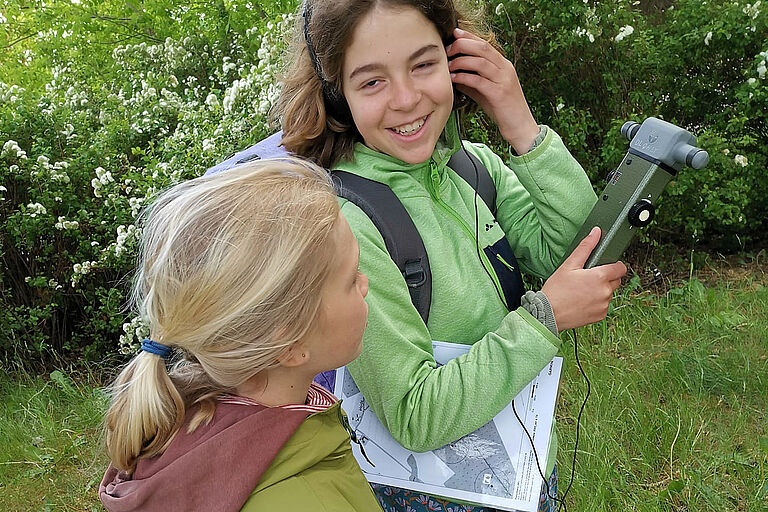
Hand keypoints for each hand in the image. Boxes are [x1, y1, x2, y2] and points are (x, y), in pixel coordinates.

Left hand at [445, 28, 538, 153]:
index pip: (485, 44)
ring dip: (461, 61)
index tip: (455, 33)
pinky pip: (479, 80)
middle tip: (448, 49)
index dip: (469, 37)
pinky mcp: (499, 94)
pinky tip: (454, 78)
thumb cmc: (503, 110)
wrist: (520, 126)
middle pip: (483, 48)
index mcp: (504, 65)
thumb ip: (472, 81)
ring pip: (481, 62)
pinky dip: (464, 77)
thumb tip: (454, 74)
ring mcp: (504, 80)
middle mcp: (505, 69)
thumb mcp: (486, 92)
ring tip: (448, 65)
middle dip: (463, 45)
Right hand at [541, 227, 627, 330]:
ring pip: (609, 293)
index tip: (604, 266)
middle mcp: (605, 292)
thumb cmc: (556, 290)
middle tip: (588, 278)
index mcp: (600, 277)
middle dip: (606, 277)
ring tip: (582, 291)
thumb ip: (585, 247)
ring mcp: (604, 305)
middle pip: (616, 280)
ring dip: (601, 290)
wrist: (548, 314)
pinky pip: (604, 306)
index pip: (620, 268)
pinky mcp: (600, 316)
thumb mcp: (569, 265)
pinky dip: (597, 303)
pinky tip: (582, 301)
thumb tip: (596, 232)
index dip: (614, 265)